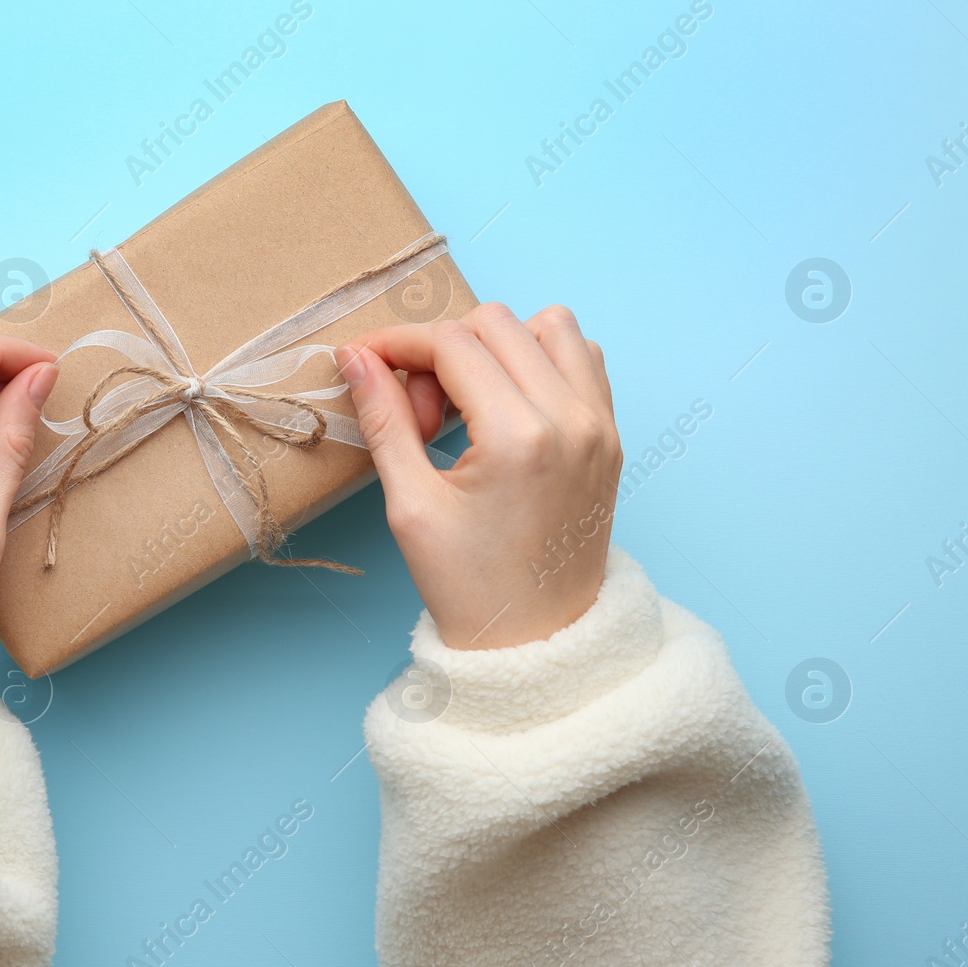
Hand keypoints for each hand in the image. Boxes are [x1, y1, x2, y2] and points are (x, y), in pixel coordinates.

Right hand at [336, 304, 621, 649]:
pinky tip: (506, 406)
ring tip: (467, 404)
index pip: (451, 343)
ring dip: (497, 345)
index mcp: (518, 437)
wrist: (537, 643)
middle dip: (442, 350)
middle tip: (420, 412)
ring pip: (548, 325)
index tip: (366, 361)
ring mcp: (600, 425)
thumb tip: (356, 358)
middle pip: (494, 323)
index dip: (397, 343)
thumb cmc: (471, 588)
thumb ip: (385, 419)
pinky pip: (583, 358)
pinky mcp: (610, 436)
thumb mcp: (410, 505)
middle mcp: (570, 419)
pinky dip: (540, 361)